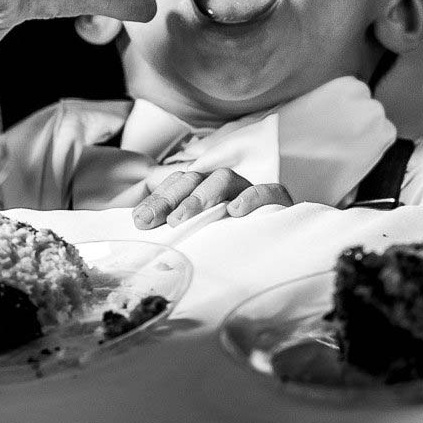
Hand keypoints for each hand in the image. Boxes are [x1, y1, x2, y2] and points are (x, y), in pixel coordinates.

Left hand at [132, 169, 293, 227]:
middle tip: (155, 220)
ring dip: (200, 196)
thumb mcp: (203, 233)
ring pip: (223, 179)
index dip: (157, 199)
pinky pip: (266, 191)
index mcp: (204, 188)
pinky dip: (250, 198)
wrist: (283, 244)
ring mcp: (249, 188)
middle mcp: (224, 184)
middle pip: (194, 179)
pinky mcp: (277, 199)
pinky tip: (234, 211)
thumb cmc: (234, 237)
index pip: (177, 184)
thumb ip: (177, 229)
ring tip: (182, 218)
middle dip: (171, 198)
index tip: (139, 220)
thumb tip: (143, 231)